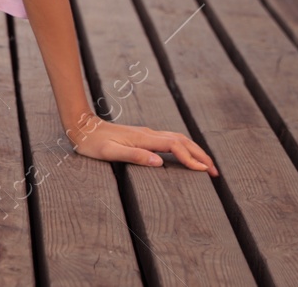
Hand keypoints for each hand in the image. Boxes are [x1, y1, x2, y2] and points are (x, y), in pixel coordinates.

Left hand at [66, 113, 218, 173]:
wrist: (82, 127)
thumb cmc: (92, 143)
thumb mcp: (109, 153)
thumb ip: (134, 156)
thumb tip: (159, 162)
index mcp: (143, 138)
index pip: (175, 146)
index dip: (191, 158)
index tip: (204, 171)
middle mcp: (148, 133)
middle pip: (182, 140)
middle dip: (200, 155)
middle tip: (215, 171)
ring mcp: (147, 133)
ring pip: (178, 138)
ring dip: (194, 150)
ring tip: (206, 165)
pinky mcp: (143, 136)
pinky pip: (170, 140)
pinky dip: (184, 147)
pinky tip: (185, 155)